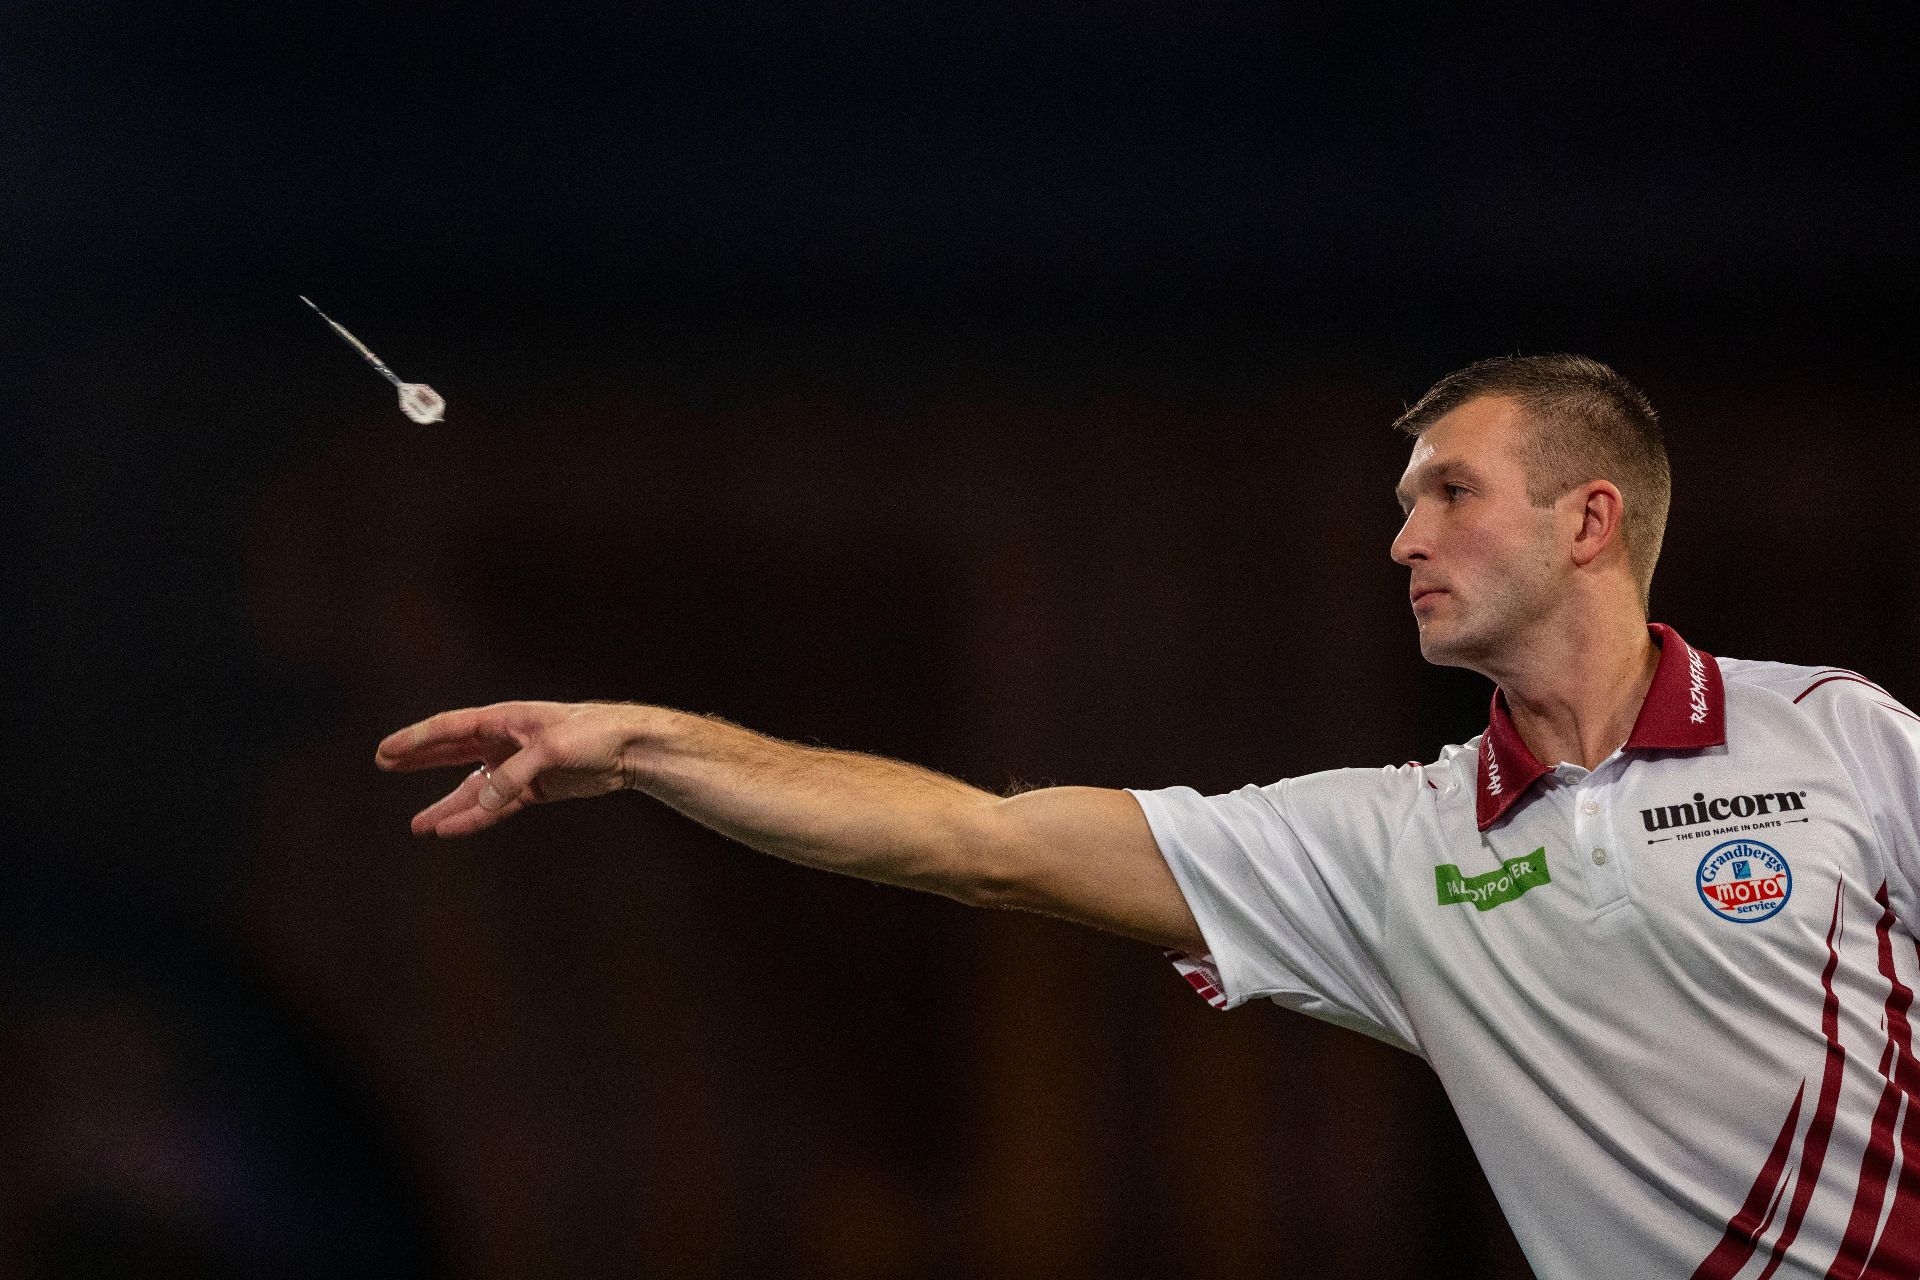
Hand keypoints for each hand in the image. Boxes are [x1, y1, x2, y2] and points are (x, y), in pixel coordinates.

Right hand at [375, 701, 641, 836]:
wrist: (630, 748)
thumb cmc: (593, 734)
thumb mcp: (552, 750)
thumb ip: (514, 776)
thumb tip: (482, 803)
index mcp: (504, 719)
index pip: (450, 728)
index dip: (416, 740)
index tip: (385, 751)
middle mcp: (505, 741)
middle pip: (452, 752)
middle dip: (419, 760)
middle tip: (384, 764)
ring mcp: (518, 766)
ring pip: (471, 788)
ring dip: (446, 805)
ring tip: (417, 826)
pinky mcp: (534, 789)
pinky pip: (496, 807)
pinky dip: (475, 819)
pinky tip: (453, 830)